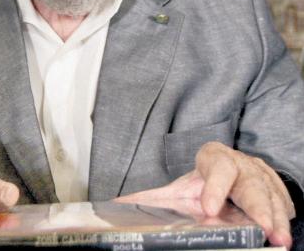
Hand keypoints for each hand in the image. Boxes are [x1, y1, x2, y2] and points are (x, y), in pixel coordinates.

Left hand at [116, 142, 294, 248]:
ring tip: (280, 240)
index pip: (217, 166)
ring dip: (277, 218)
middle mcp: (242, 165)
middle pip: (252, 183)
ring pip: (273, 195)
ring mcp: (263, 177)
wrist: (232, 171)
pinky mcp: (278, 190)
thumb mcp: (179, 189)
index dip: (215, 186)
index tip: (209, 208)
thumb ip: (152, 199)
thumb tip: (113, 206)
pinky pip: (285, 203)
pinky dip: (285, 217)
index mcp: (214, 160)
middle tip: (264, 230)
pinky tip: (285, 232)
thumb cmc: (203, 184)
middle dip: (259, 207)